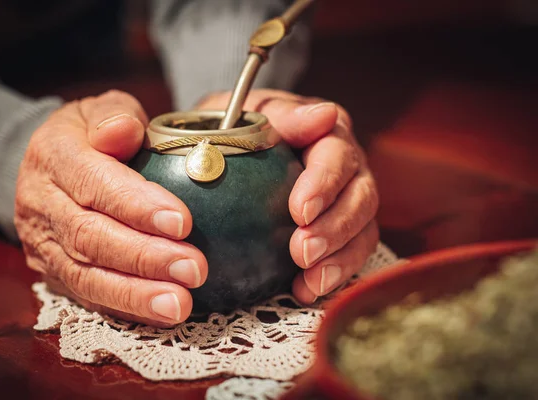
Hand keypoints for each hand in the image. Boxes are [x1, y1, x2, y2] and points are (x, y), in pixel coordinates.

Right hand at [15, 90, 207, 325]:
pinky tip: (160, 315)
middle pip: (90, 237)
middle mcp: (40, 202)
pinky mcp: (52, 272)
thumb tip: (124, 131)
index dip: (136, 205)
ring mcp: (42, 243)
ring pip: (85, 275)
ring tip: (179, 304)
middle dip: (145, 257)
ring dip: (136, 294)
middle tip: (193, 269)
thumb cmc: (87, 135)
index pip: (94, 182)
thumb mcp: (99, 110)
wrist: (45, 167)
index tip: (183, 222)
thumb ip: (114, 114)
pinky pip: (87, 295)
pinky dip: (125, 308)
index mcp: (52, 155)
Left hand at [197, 89, 378, 303]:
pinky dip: (332, 275)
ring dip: (339, 258)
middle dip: (335, 228)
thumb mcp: (247, 113)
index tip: (300, 210)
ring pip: (363, 230)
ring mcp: (347, 201)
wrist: (231, 150)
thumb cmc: (237, 128)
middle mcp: (347, 168)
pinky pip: (350, 256)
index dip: (324, 183)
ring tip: (309, 279)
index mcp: (326, 133)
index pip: (338, 155)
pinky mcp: (341, 232)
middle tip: (301, 252)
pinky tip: (304, 290)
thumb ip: (283, 115)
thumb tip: (322, 114)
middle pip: (360, 197)